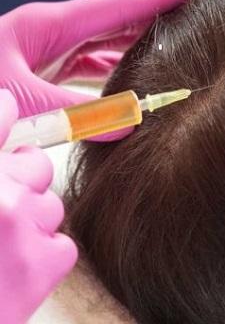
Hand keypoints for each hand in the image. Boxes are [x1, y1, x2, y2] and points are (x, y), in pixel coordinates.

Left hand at [0, 0, 218, 119]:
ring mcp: (53, 50)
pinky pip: (94, 66)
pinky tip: (132, 80)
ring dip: (143, 44)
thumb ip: (74, 114)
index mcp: (50, 25)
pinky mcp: (49, 70)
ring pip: (110, 43)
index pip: (123, 4)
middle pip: (123, 17)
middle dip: (163, 13)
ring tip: (176, 47)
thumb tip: (127, 125)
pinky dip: (118, 72)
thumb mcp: (21, 101)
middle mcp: (56, 32)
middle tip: (201, 14)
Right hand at [0, 89, 76, 323]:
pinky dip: (44, 256)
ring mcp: (22, 224)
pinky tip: (14, 273)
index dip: (5, 111)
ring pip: (52, 205)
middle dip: (22, 183)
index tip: (9, 105)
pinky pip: (62, 244)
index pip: (0, 111)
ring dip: (32, 225)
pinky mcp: (45, 262)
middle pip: (37, 165)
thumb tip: (8, 118)